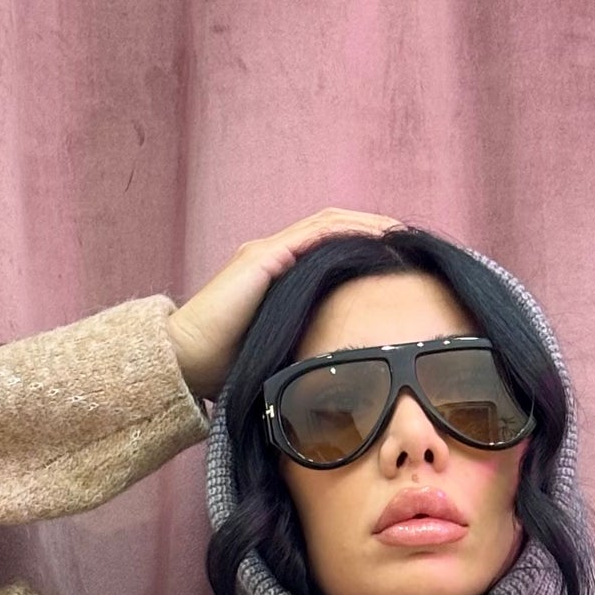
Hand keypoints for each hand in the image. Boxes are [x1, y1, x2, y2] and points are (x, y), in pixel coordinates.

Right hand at [166, 206, 404, 400]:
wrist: (184, 362)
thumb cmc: (223, 368)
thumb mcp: (277, 352)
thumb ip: (302, 345)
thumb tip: (340, 371)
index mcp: (275, 274)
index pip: (327, 249)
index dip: (362, 248)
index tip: (397, 263)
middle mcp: (272, 254)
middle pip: (334, 228)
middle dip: (373, 230)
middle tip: (409, 241)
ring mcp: (268, 252)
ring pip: (330, 223)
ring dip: (368, 225)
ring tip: (401, 234)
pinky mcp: (265, 257)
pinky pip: (316, 234)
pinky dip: (349, 231)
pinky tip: (377, 238)